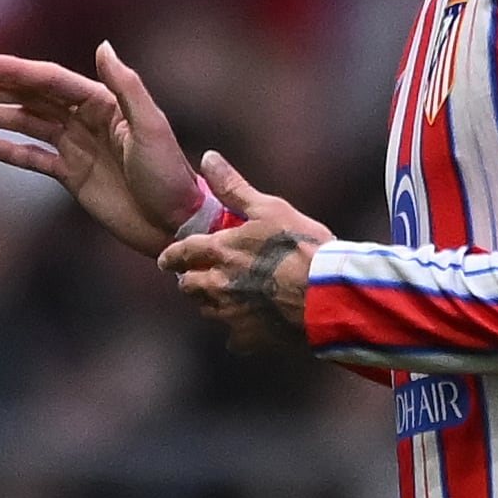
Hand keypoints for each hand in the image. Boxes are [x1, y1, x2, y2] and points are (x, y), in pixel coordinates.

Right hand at [0, 43, 209, 250]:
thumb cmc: (169, 175)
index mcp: (103, 104)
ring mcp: (76, 147)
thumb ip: (127, 87)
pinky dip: (6, 150)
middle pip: (32, 98)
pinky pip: (32, 158)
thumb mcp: (152, 127)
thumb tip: (103, 46)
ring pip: (26, 124)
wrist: (175, 224)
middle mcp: (86, 120)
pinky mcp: (71, 175)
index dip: (17, 72)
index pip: (52, 81)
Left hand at [158, 157, 336, 354]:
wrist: (331, 295)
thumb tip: (208, 158)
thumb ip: (234, 186)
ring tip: (228, 298)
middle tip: (200, 277)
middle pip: (189, 286)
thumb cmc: (304, 247)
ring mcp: (231, 315)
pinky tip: (254, 326)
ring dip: (213, 304)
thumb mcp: (270, 209)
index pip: (180, 254)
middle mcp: (217, 285)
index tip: (166, 260)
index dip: (171, 257)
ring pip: (207, 311)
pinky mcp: (250, 339)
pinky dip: (240, 333)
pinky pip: (234, 339)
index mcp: (219, 251)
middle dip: (192, 280)